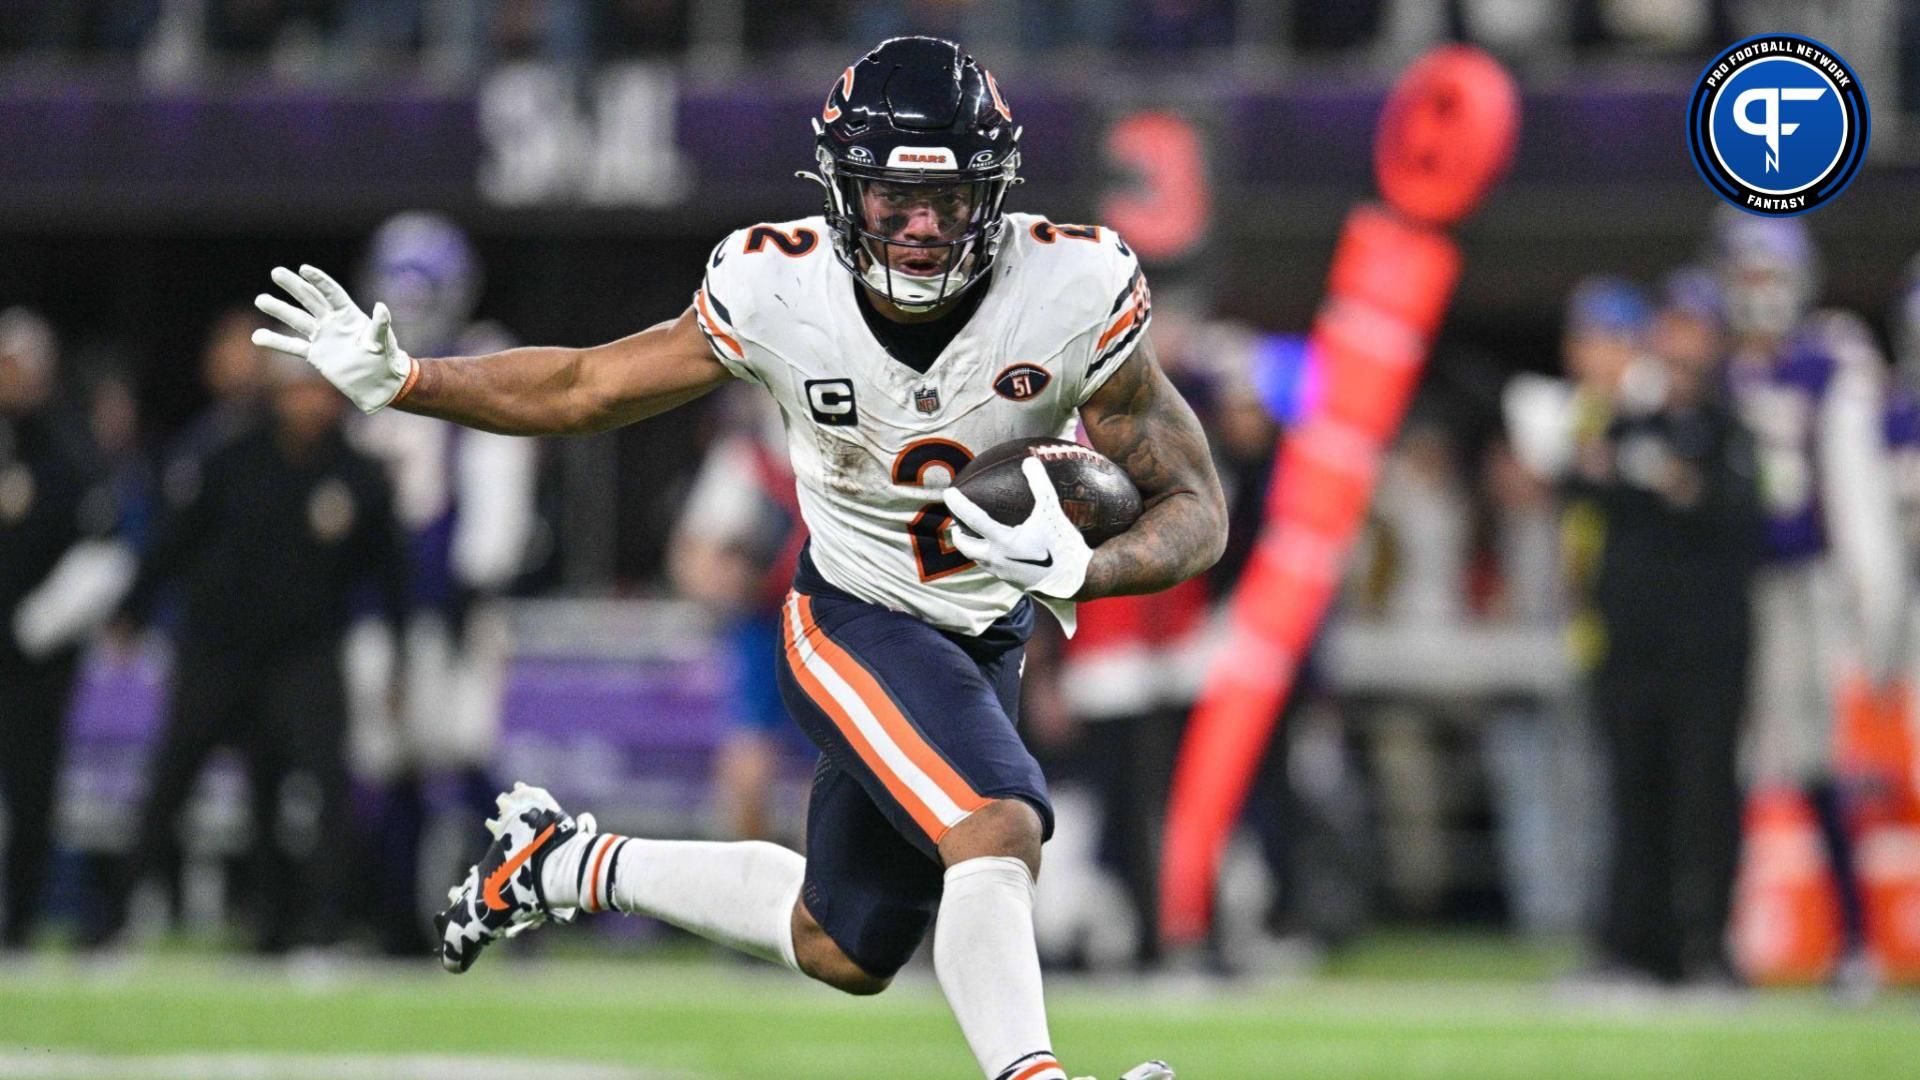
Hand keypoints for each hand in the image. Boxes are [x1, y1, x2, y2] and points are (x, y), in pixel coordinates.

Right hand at [254, 265, 413, 413]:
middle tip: (276, 272)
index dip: (319, 281)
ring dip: (279, 310)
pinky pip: (292, 346)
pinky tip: (257, 336)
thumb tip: (381, 306)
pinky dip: (276, 342)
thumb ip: (380, 325)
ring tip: (260, 300)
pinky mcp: (315, 355)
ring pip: (297, 320)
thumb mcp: (383, 342)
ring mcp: (323, 338)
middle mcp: (333, 322)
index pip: (331, 293)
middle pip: (310, 299)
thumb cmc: (386, 361)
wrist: (380, 385)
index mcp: (350, 315)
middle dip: (294, 286)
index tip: (303, 268)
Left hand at [942, 458, 1091, 599]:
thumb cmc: (1063, 545)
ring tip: (973, 537)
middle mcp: (998, 558)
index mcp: (1003, 541)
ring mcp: (1004, 572)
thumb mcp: (1052, 512)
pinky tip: (997, 551)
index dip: (959, 504)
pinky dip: (987, 557)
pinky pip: (993, 568)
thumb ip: (1040, 486)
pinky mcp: (1012, 582)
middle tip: (955, 524)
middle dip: (958, 535)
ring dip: (971, 548)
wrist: (1076, 580)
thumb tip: (1030, 461)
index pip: (973, 519)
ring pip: (978, 560)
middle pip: (966, 547)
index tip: (947, 493)